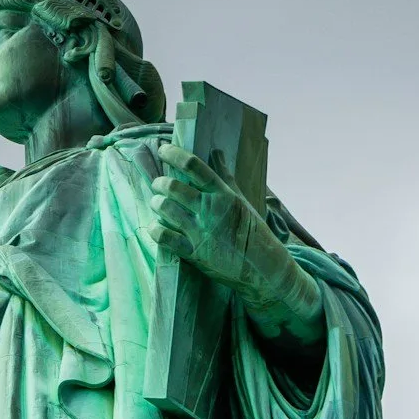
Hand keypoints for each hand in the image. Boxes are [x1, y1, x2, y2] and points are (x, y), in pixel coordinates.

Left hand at [147, 143, 322, 340]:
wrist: (263, 268)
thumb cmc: (253, 232)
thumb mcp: (241, 201)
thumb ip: (225, 176)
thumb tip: (216, 152)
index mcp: (223, 195)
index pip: (194, 166)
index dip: (174, 154)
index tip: (163, 149)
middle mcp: (210, 210)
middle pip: (173, 187)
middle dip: (160, 183)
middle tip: (159, 185)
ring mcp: (201, 232)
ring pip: (165, 208)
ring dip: (157, 203)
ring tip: (159, 203)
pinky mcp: (193, 253)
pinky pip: (164, 236)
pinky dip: (156, 229)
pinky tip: (157, 226)